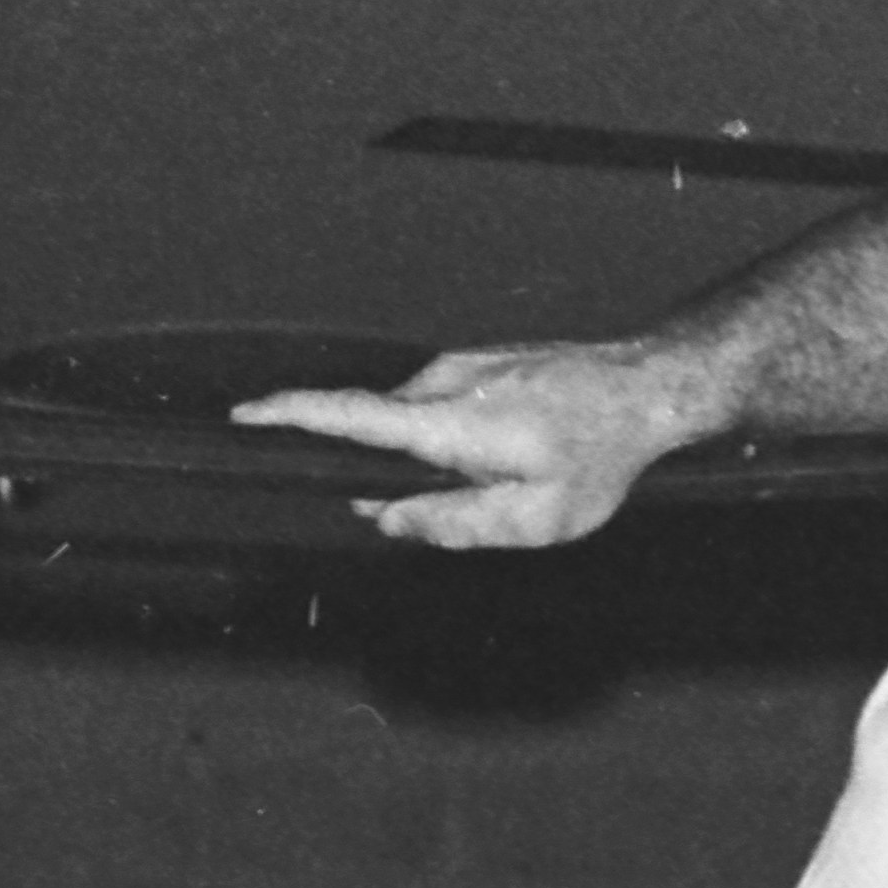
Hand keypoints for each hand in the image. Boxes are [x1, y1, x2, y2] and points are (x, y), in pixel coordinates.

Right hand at [237, 344, 710, 549]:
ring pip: (415, 430)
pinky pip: (441, 412)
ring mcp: (459, 366)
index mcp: (448, 422)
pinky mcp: (475, 363)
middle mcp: (444, 383)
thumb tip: (386, 520)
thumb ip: (452, 525)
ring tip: (515, 476)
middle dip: (392, 479)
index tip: (242, 415)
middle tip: (461, 502)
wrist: (645, 388)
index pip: (349, 415)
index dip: (290, 416)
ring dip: (440, 464)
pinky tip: (516, 457)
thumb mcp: (534, 519)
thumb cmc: (597, 457)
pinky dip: (457, 443)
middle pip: (380, 436)